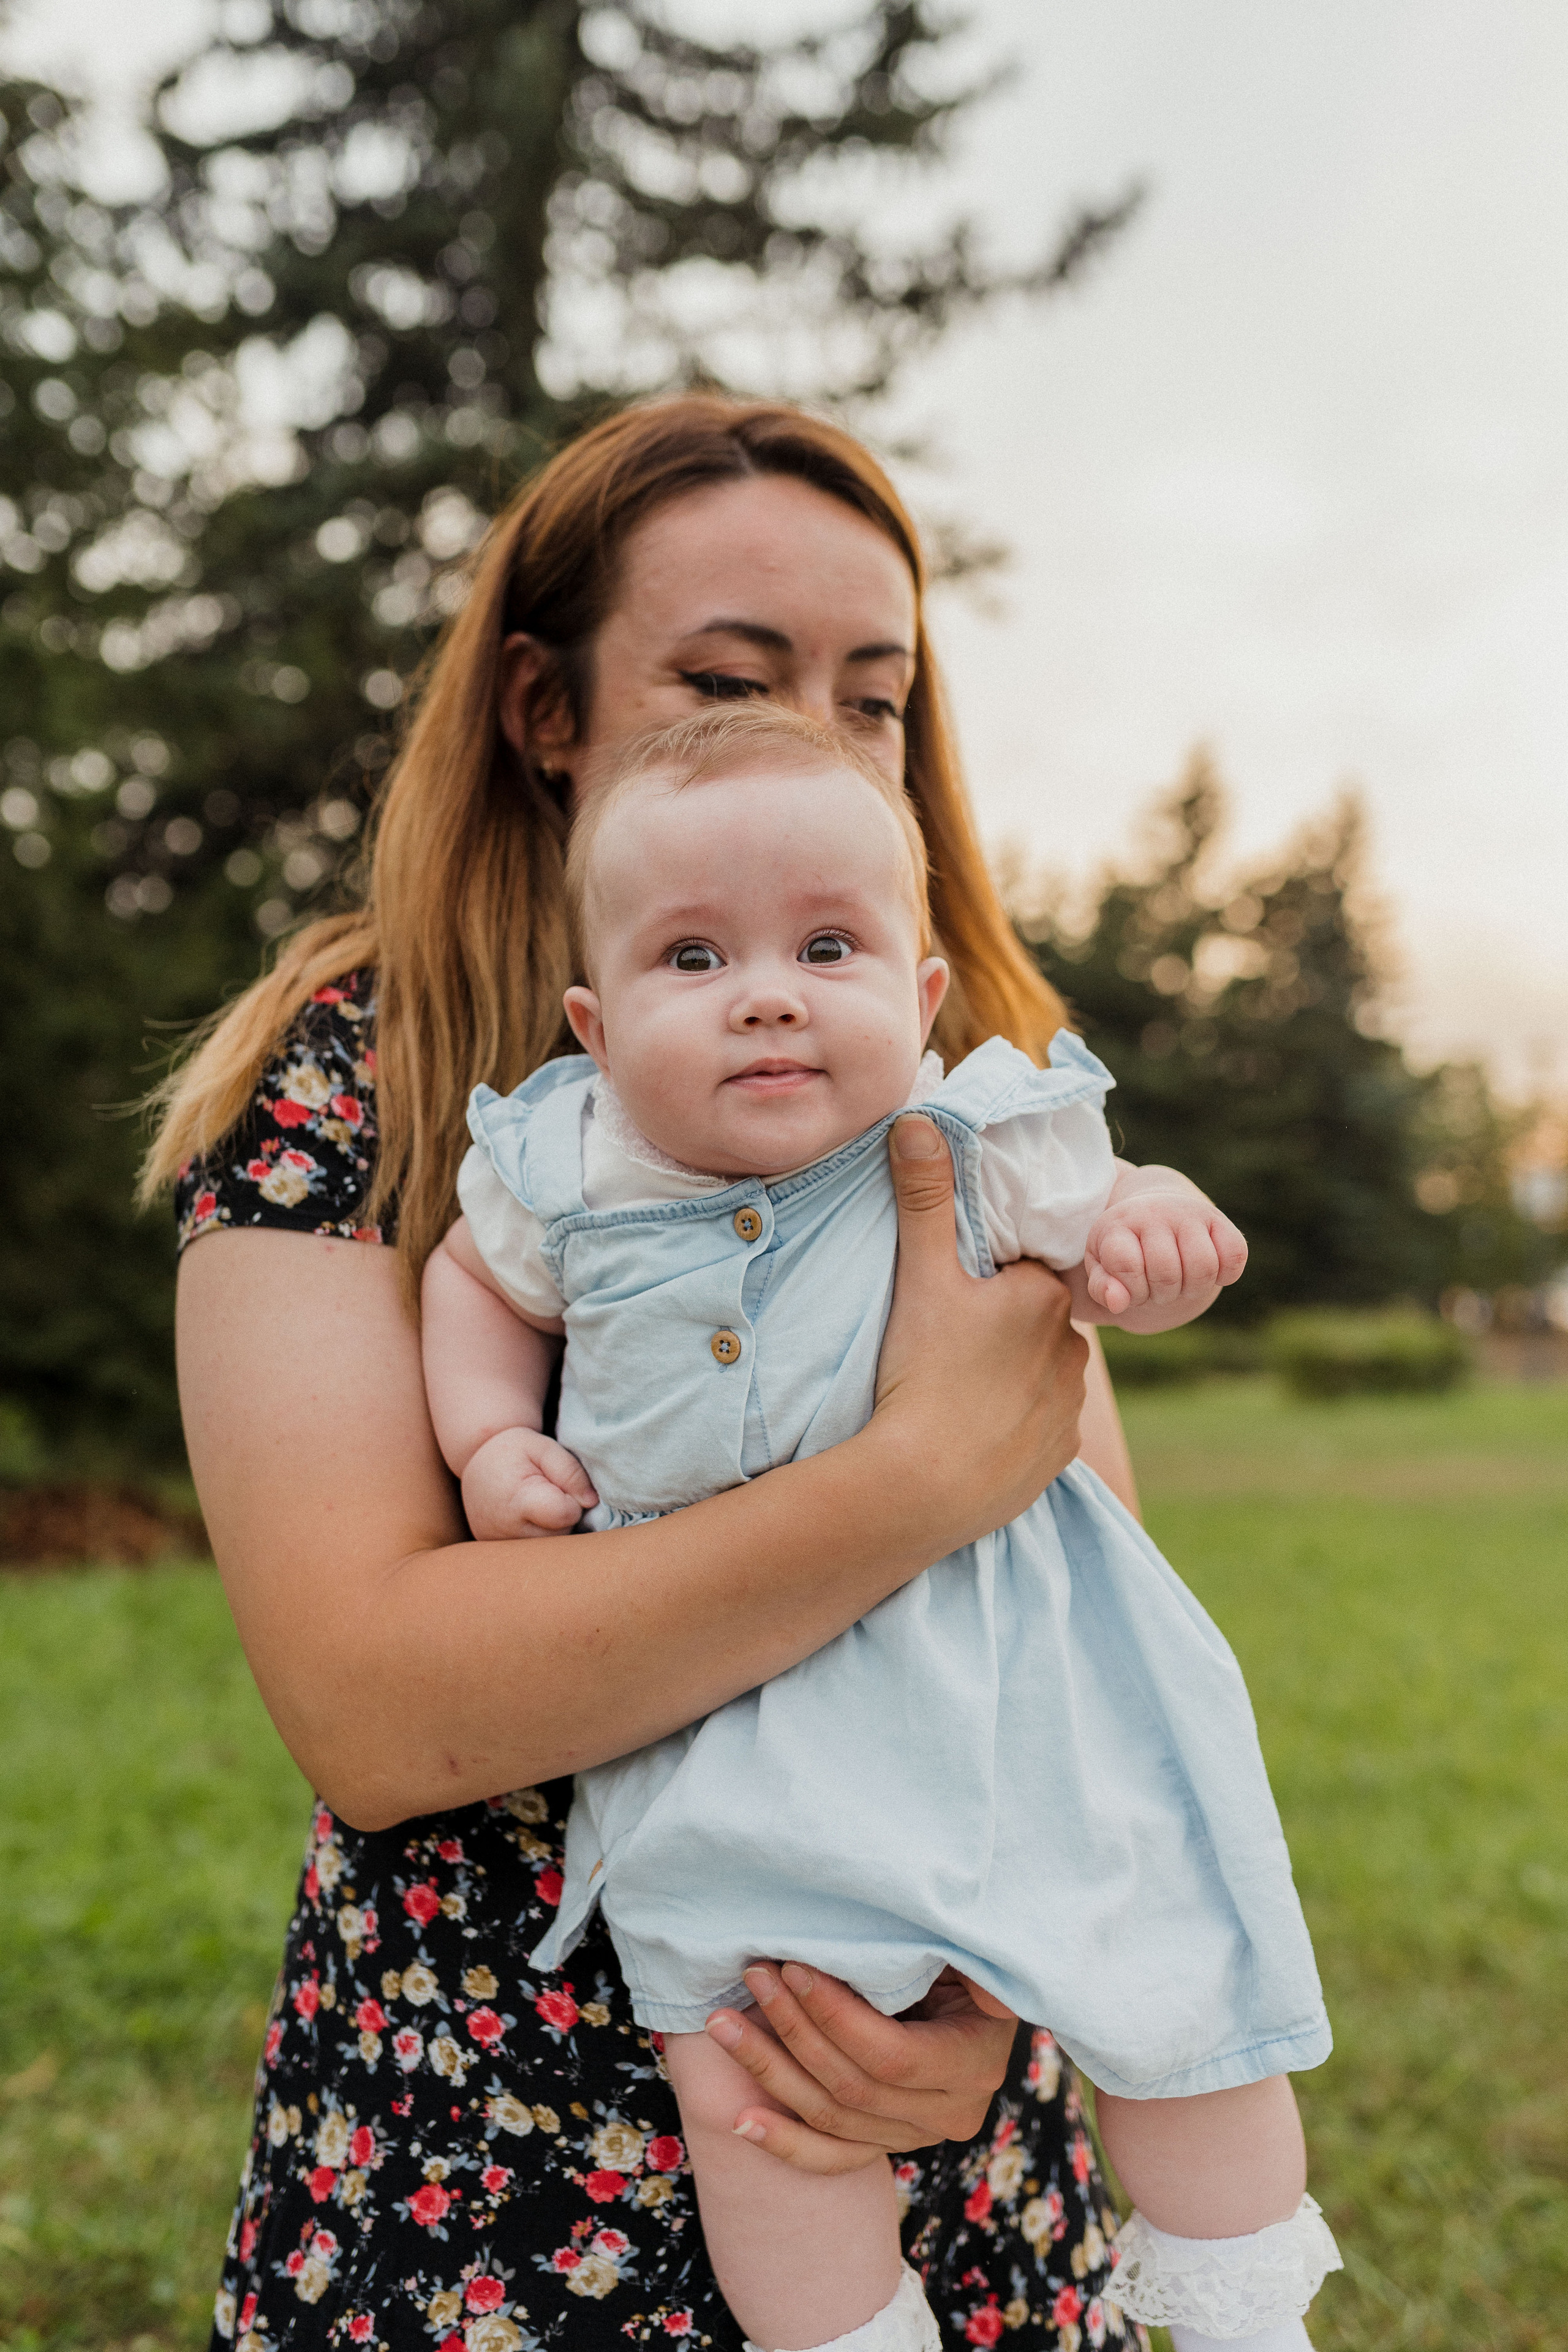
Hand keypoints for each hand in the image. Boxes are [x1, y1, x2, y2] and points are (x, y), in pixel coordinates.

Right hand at [460, 1427, 597, 1539]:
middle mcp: (508, 1530)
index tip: (558, 1486)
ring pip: (551, 1545)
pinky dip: (540, 1535)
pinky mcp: (501, 1552)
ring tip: (538, 1503)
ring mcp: (502, 1545)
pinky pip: (536, 1551)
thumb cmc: (512, 1452)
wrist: (476, 1467)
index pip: (566, 1515)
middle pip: (561, 1533)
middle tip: (548, 1492)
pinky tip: (531, 1517)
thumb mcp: (542, 1447)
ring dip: (554, 1527)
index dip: (572, 1500)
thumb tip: (591, 1501)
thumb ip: (570, 1470)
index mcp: (519, 1500)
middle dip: (564, 1515)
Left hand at [702, 1962, 1018, 2173]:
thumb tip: (982, 1988)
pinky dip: (785, 2141)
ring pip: (831, 2118)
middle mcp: (949, 2114)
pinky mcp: (884, 2141)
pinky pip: (832, 2155)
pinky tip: (740, 2121)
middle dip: (794, 2029)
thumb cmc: (959, 1955)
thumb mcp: (966, 1950)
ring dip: (770, 2070)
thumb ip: (967, 1963)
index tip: (793, 1967)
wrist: (962, 1993)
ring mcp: (914, 2135)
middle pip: (853, 2087)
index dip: (836, 2016)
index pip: (890, 2055)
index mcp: (974, 2066)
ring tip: (723, 2023)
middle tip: (753, 1977)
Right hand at [873, 1117, 1088, 1545]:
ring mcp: (1070, 1408)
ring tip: (957, 1392)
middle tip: (947, 1347)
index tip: (954, 1300)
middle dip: (1000, 1328)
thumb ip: (924, 1198)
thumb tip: (919, 1120)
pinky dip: (1013, 1426)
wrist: (922, 1485)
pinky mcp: (1060, 1457)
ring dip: (1009, 1377)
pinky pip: (1040, 1427)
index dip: (988, 1282)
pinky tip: (975, 1432)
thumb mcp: (919, 1277)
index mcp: (1045, 1298)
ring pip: (1040, 1374)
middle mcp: (1072, 1349)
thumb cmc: (922, 1373)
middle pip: (1034, 1322)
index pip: (1025, 1272)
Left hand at [1083, 1189, 1246, 1322]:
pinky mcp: (1219, 1219)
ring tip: (1180, 1282)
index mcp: (1117, 1224)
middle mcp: (1154, 1212)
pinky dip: (1226, 1276)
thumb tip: (1118, 1302)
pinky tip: (1208, 1273)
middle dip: (1161, 1294)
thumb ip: (1102, 1288)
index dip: (1132, 1290)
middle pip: (1167, 1274)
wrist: (1154, 1216)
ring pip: (1204, 1267)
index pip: (1126, 1264)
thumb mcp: (1102, 1268)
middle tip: (1156, 1287)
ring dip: (1193, 1289)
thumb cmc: (1125, 1251)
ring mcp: (1189, 1213)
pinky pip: (1235, 1255)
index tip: (1132, 1288)